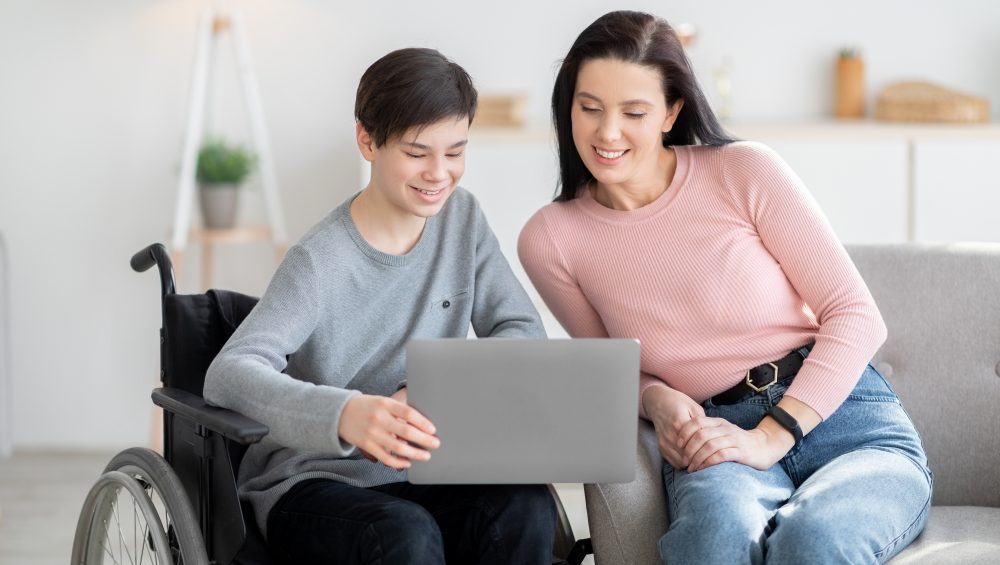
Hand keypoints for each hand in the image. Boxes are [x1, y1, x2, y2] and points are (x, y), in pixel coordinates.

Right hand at [338, 391, 439, 469]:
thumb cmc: (369, 406)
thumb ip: (400, 409)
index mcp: (385, 404)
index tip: (433, 430)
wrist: (340, 412)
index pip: (408, 413)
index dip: (423, 422)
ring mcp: (372, 433)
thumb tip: (423, 420)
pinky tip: (408, 462)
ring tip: (426, 456)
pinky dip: (399, 462)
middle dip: (424, 440)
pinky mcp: (367, 445)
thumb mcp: (383, 401)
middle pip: (406, 431)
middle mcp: (379, 418)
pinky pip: (386, 457)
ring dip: (415, 454)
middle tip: (436, 444)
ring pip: (398, 447)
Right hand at [642, 385, 706, 468]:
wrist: (659, 402)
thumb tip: (711, 439)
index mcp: (680, 422)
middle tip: (710, 458)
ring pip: (681, 462)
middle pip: (688, 455)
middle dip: (700, 459)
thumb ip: (703, 423)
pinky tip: (691, 458)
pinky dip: (683, 463)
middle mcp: (670, 434)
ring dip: (692, 463)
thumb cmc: (679, 404)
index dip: (706, 450)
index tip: (715, 452)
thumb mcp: (694, 408)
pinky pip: (674, 462)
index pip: (695, 443)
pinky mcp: (660, 447)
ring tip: (701, 459)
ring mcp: (664, 442)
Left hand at [677, 415, 792, 471]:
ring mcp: (734, 439)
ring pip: (710, 445)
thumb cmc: (739, 442)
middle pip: (701, 435)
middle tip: (683, 461)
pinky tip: (703, 469)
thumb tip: (684, 443)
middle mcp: (725, 429)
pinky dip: (709, 462)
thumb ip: (707, 434)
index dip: (684, 433)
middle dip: (689, 449)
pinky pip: (721, 455)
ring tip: (691, 468)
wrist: (766, 446)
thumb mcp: (722, 433)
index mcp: (718, 423)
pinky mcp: (741, 452)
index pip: (696, 422)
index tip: (678, 445)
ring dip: (697, 458)